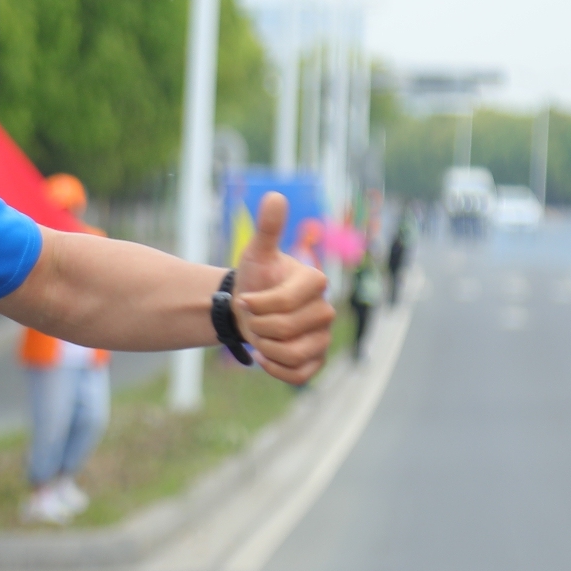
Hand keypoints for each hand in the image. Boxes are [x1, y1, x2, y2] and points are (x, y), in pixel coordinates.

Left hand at [233, 192, 333, 385]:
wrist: (248, 310)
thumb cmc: (255, 279)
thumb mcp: (256, 253)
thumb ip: (267, 228)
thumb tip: (274, 196)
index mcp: (315, 281)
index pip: (286, 301)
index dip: (258, 304)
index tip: (244, 299)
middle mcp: (325, 309)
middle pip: (287, 328)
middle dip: (258, 325)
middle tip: (251, 318)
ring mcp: (323, 337)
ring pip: (294, 353)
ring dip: (266, 347)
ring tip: (259, 335)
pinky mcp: (317, 360)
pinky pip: (301, 375)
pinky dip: (277, 370)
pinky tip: (263, 357)